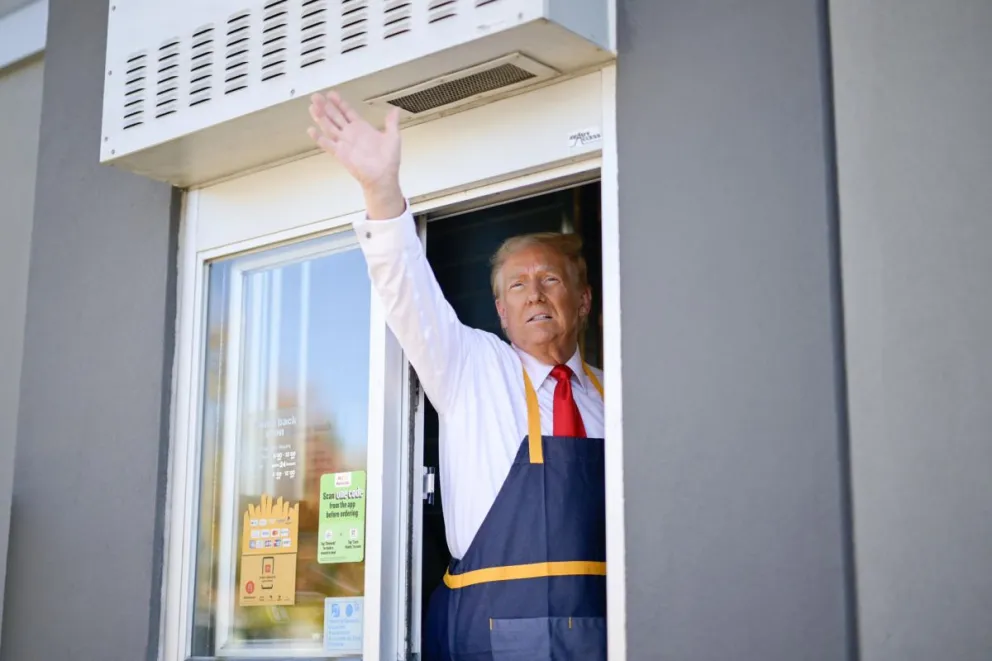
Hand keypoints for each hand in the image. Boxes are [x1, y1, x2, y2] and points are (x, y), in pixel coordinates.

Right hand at [308, 91, 405, 218]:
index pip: (347, 112)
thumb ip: (391, 123)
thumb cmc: (389, 160)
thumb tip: (395, 110)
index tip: (331, 94)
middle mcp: (351, 134)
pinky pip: (327, 144)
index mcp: (362, 128)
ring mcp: (344, 143)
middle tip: (316, 96)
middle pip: (335, 116)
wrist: (383, 177)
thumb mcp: (393, 137)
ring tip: (312, 107)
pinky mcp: (340, 154)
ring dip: (320, 117)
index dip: (339, 103)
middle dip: (325, 106)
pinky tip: (311, 130)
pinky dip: (319, 138)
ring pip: (329, 127)